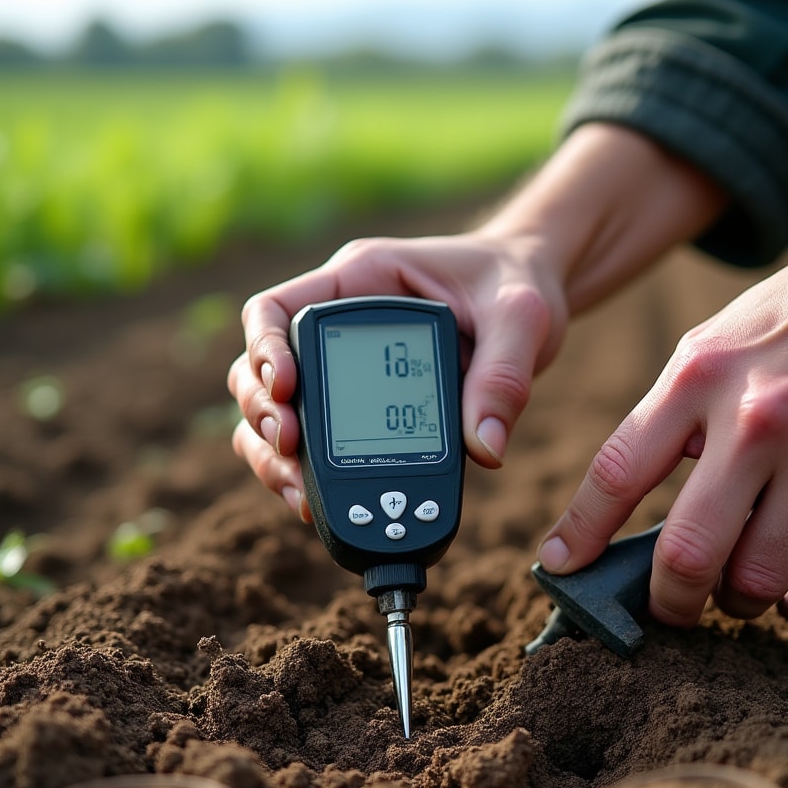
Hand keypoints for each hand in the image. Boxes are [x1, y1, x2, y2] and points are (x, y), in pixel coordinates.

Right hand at [227, 232, 568, 518]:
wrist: (531, 295)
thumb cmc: (518, 285)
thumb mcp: (520, 319)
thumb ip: (503, 378)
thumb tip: (483, 449)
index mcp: (360, 284)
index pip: (274, 309)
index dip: (262, 350)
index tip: (284, 390)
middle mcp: (339, 328)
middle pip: (257, 371)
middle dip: (263, 415)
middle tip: (291, 448)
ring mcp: (343, 370)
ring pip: (274, 415)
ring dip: (272, 455)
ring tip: (299, 491)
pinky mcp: (360, 408)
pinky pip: (312, 443)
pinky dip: (304, 474)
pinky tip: (317, 503)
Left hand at [538, 158, 787, 626]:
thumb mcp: (715, 345)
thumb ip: (670, 419)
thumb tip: (629, 511)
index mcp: (700, 377)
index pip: (617, 474)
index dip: (580, 535)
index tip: (560, 568)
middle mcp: (759, 420)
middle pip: (686, 554)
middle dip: (667, 602)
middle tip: (669, 607)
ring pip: (756, 583)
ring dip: (737, 603)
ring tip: (737, 588)